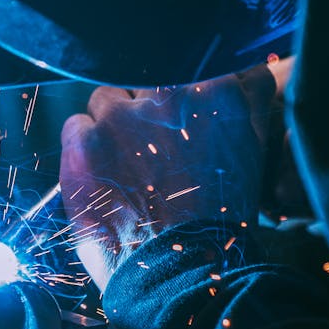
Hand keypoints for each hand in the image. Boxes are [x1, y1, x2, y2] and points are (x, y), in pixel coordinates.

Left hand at [59, 61, 284, 292]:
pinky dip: (83, 147)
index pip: (193, 58)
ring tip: (123, 165)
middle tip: (153, 147)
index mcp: (213, 90)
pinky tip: (99, 177)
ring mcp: (120, 116)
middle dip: (146, 105)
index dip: (182, 84)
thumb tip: (248, 67)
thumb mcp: (253, 150)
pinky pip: (75, 126)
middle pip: (145, 77)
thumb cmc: (220, 216)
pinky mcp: (84, 142)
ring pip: (106, 98)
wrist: (179, 270)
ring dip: (112, 123)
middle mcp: (164, 93)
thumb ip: (250, 98)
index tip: (178, 107)